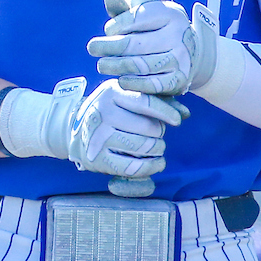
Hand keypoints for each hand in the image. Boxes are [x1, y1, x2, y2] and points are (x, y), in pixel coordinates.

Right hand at [64, 79, 187, 179]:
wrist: (75, 128)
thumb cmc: (112, 110)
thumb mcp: (129, 96)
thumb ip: (159, 100)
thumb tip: (185, 113)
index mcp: (112, 92)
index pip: (145, 102)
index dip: (166, 112)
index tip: (177, 121)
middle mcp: (103, 113)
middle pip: (148, 127)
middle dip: (159, 133)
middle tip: (157, 134)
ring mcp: (98, 137)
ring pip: (143, 147)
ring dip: (157, 150)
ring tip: (157, 148)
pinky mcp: (98, 159)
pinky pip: (134, 167)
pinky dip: (151, 167)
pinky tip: (156, 162)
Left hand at [88, 0, 217, 95]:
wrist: (190, 54)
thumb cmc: (157, 31)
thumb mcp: (144, 16)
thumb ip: (124, 8)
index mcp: (170, 13)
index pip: (136, 18)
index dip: (117, 25)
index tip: (108, 30)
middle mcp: (179, 34)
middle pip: (135, 43)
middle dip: (109, 46)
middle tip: (92, 48)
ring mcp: (181, 58)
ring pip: (141, 65)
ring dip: (117, 66)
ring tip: (102, 65)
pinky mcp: (179, 79)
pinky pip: (152, 84)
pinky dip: (134, 83)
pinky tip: (121, 80)